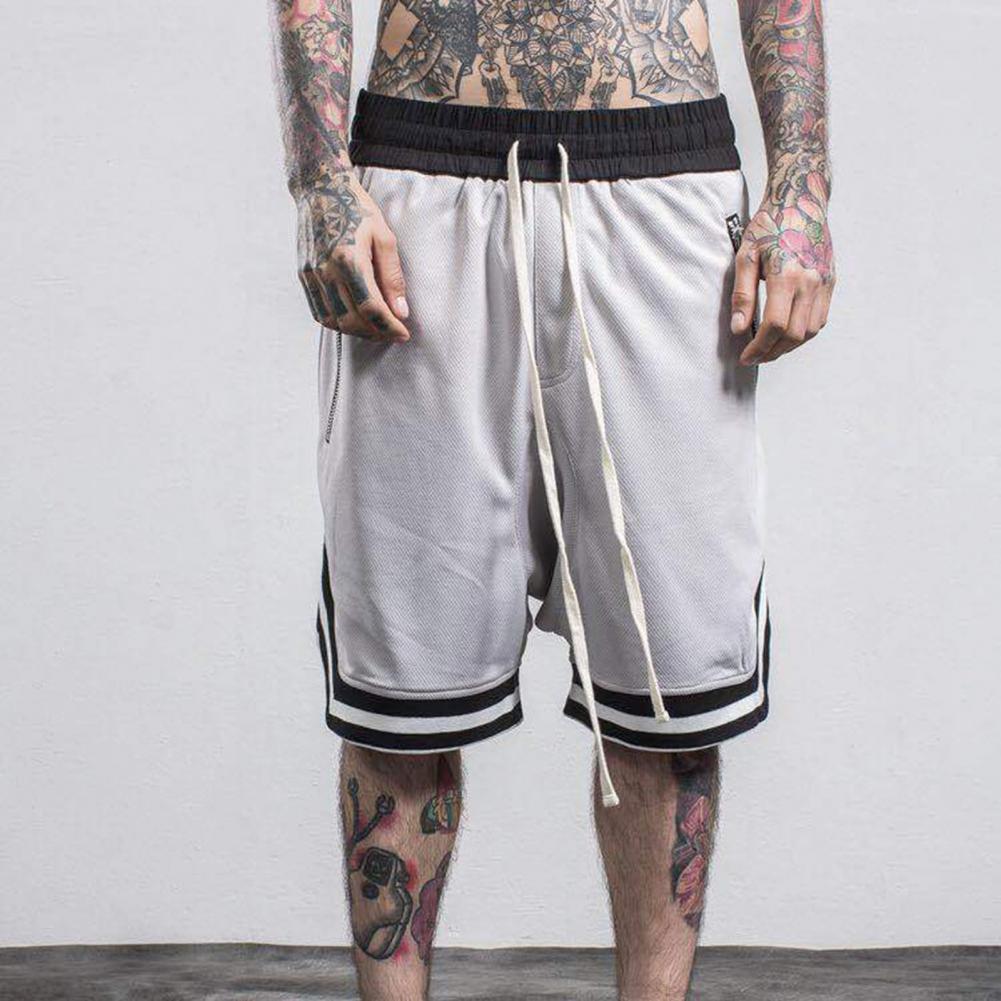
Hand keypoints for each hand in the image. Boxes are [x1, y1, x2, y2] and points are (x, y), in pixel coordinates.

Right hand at [296, 171, 409, 342]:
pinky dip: (338, 324)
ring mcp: (311, 275)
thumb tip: (400, 311)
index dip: (389, 327)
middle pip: (352, 320)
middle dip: (376, 333)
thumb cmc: (356, 209)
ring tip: (375, 329)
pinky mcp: (303, 276)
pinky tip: (354, 320)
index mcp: (349, 258)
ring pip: (334, 322)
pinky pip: (319, 312)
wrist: (320, 188)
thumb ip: (392, 277)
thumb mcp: (384, 237)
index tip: (403, 333)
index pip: (371, 308)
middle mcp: (326, 270)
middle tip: (392, 333)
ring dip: (357, 332)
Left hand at [730, 171, 835, 364]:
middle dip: (772, 352)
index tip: (746, 356)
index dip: (759, 347)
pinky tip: (787, 333)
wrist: (801, 200)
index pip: (775, 326)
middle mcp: (811, 282)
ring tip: (769, 348)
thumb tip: (739, 329)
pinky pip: (820, 319)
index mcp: (787, 276)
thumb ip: (742, 295)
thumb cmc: (770, 225)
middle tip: (754, 356)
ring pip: (810, 331)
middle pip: (793, 334)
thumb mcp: (746, 256)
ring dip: (789, 346)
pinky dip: (804, 333)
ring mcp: (824, 283)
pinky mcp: (831, 281)